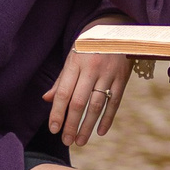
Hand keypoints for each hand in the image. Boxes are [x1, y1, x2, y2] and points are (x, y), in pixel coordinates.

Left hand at [43, 26, 130, 146]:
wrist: (116, 29)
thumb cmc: (89, 46)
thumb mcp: (72, 57)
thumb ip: (61, 80)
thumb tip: (47, 100)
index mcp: (75, 63)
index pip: (64, 93)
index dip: (57, 112)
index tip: (54, 129)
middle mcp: (91, 69)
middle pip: (79, 102)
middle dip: (72, 124)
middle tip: (66, 141)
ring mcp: (108, 74)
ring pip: (97, 105)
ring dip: (88, 126)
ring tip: (80, 141)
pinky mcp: (122, 78)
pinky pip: (114, 102)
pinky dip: (107, 118)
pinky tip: (100, 132)